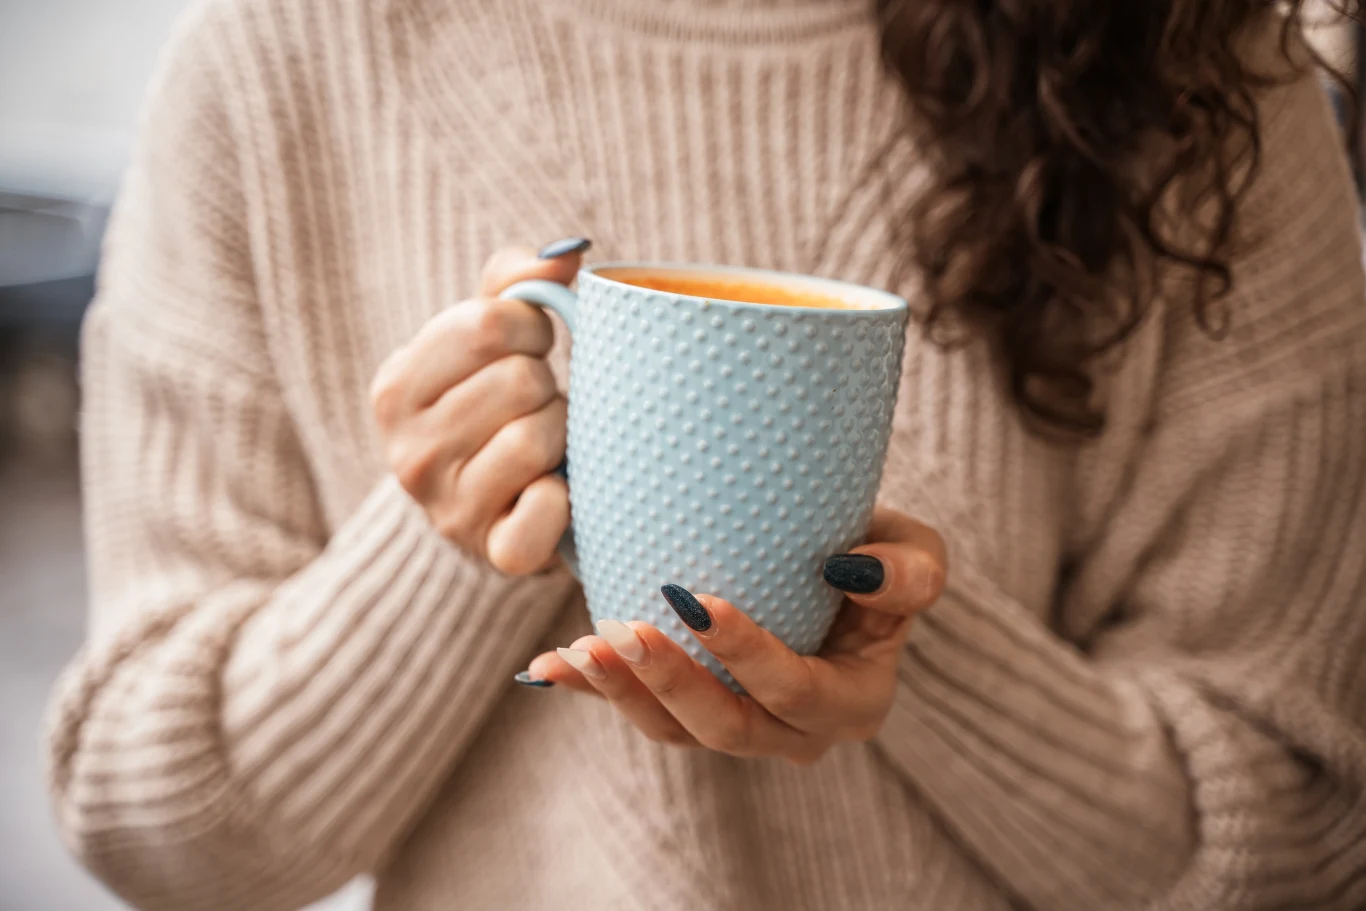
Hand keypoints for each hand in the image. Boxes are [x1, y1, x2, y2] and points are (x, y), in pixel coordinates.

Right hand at [370, 241, 588, 573]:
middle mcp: (407, 451)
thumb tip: (568, 251)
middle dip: (546, 385)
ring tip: (546, 443)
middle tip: (535, 405)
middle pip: (520, 381)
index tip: (529, 348)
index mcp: (396, 388)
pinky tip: (553, 490)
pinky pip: (544, 513)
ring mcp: (447, 509)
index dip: (532, 327)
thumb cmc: (492, 404)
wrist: (490, 510)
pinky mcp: (492, 552)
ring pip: (536, 438)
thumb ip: (517, 282)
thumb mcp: (487, 338)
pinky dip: (562, 499)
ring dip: (561, 434)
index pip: (488, 324)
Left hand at [521, 507, 946, 762]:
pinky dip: (593, 692)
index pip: (796, 690)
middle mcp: (796, 734)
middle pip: (728, 727)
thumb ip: (911, 570)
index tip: (696, 600)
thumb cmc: (877, 553)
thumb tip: (852, 572)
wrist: (832, 564)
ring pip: (676, 732)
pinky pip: (643, 713)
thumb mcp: (917, 552)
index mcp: (852, 702)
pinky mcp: (695, 715)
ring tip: (578, 649)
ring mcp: (741, 730)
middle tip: (624, 631)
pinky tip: (544, 668)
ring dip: (623, 694)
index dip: (746, 656)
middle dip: (672, 683)